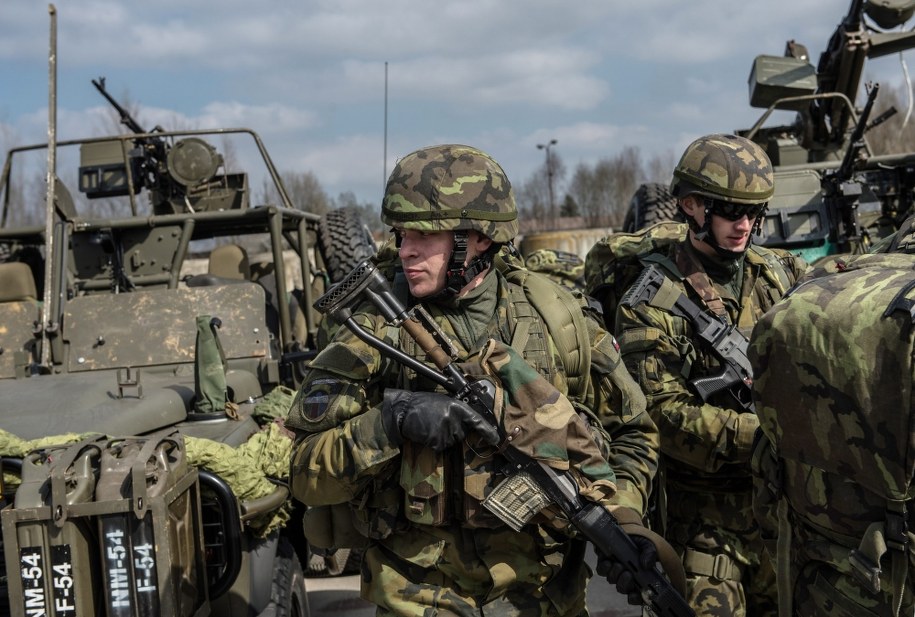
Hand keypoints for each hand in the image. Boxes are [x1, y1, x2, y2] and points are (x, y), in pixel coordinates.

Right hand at [381, 390, 499, 450]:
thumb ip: (458, 411)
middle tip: (440, 421)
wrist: (404, 410)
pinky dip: (436, 442)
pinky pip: (442, 446)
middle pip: (463, 433)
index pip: (477, 421)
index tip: (496, 439)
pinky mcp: (438, 442)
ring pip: (452, 440)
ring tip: (431, 425)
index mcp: (457, 407)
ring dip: (444, 436)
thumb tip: (469, 422)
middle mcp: (454, 420)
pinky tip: (428, 432)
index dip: (488, 431)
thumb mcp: (444, 402)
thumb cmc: (423, 404)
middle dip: (455, 430)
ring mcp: (446, 432)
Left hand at [595, 535, 657, 604]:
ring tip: (619, 564)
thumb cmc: (640, 542)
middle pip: (623, 589)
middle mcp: (626, 577)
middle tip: (628, 574)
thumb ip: (649, 555)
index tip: (635, 595)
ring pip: (612, 580)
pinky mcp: (604, 563)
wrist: (627, 529)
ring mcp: (614, 571)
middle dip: (624, 583)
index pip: (638, 596)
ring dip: (615, 574)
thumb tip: (646, 565)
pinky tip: (609, 561)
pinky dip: (605, 567)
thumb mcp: (648, 546)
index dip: (636, 598)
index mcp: (639, 578)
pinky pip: (601, 570)